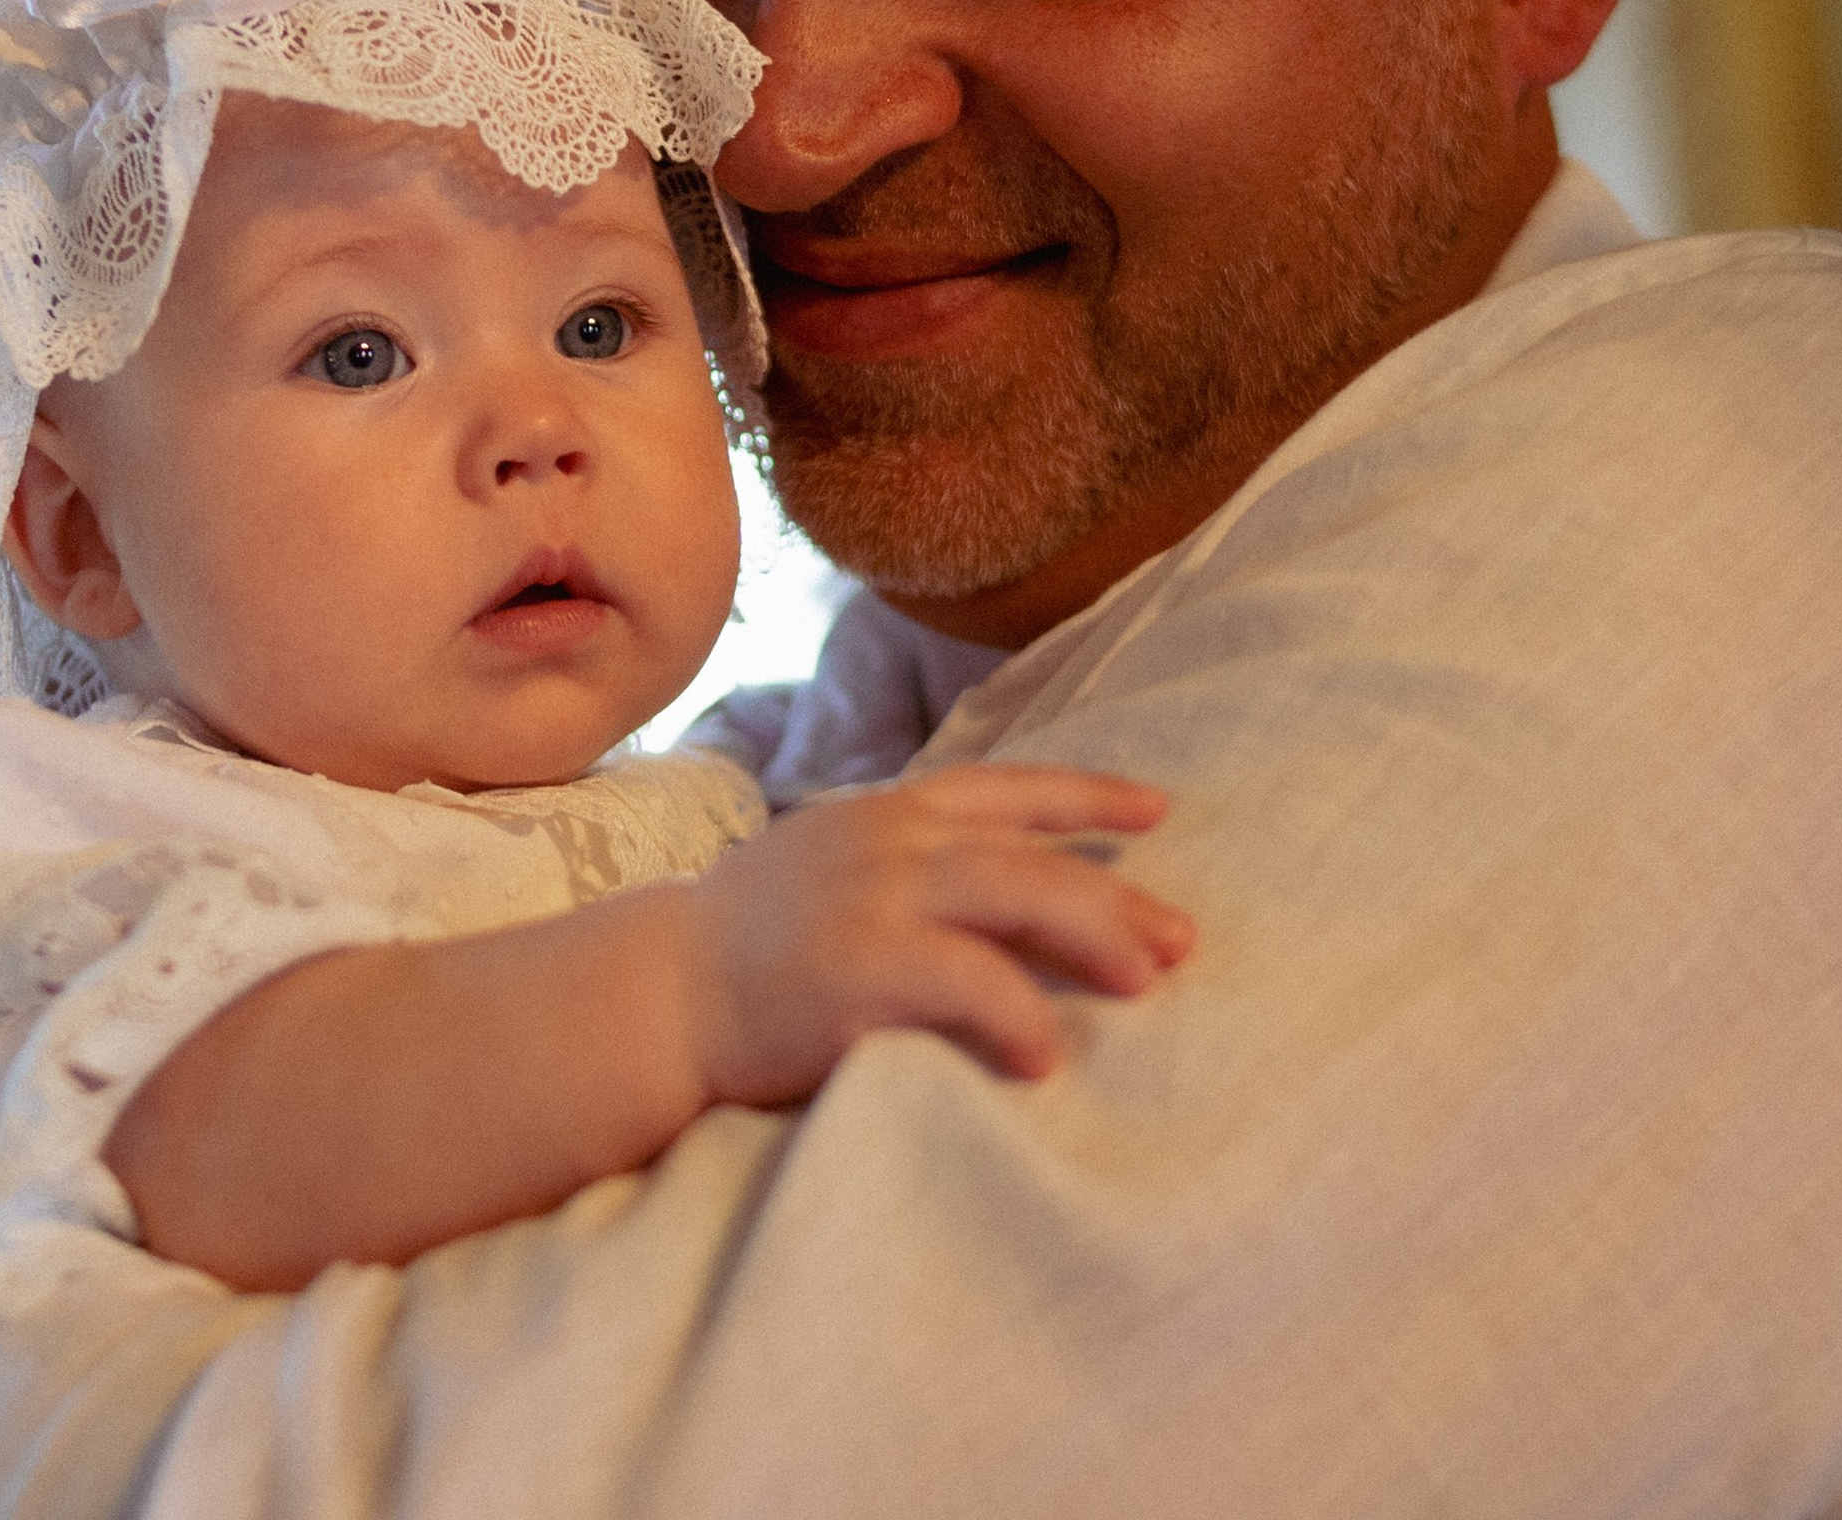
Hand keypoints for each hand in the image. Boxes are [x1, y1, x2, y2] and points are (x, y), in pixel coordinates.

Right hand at [679, 765, 1190, 1104]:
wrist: (660, 993)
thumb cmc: (754, 946)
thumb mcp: (835, 872)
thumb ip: (912, 868)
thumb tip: (1015, 898)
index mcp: (887, 812)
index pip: (1006, 786)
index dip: (1088, 793)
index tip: (1158, 809)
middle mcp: (888, 840)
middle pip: (1030, 851)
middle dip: (1116, 893)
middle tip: (1181, 939)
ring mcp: (872, 896)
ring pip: (1014, 894)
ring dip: (1092, 936)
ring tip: (1147, 983)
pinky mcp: (857, 965)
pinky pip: (963, 981)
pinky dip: (1016, 1014)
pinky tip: (1045, 1055)